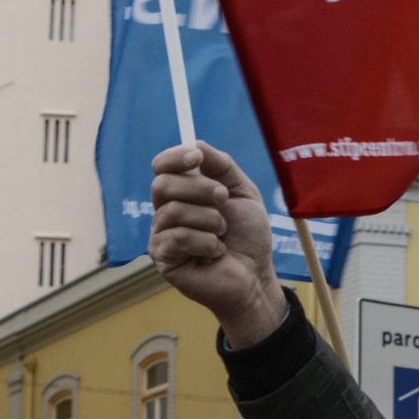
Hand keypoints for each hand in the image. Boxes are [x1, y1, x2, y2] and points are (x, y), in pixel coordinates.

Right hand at [149, 142, 284, 348]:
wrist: (256, 275)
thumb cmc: (248, 236)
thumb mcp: (243, 193)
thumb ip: (222, 167)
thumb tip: (196, 143)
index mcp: (183, 193)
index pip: (162, 166)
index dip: (174, 157)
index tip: (196, 157)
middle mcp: (166, 211)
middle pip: (162, 184)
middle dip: (199, 188)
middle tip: (223, 199)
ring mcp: (162, 235)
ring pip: (173, 211)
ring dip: (210, 220)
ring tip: (223, 233)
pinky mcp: (163, 259)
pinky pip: (178, 238)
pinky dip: (206, 242)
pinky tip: (216, 252)